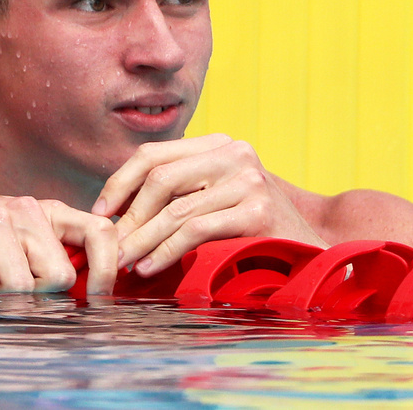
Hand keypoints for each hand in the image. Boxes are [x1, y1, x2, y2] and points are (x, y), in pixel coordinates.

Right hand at [0, 191, 119, 294]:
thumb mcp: (13, 240)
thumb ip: (48, 257)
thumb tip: (88, 294)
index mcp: (44, 211)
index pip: (101, 232)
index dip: (108, 270)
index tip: (98, 299)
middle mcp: (22, 209)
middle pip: (59, 276)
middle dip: (36, 296)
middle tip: (6, 289)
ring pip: (21, 286)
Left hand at [91, 134, 326, 276]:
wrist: (313, 252)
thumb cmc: (252, 229)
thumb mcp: (214, 197)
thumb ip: (178, 191)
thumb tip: (116, 208)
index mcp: (218, 144)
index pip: (153, 155)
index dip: (120, 183)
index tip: (99, 212)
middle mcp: (234, 153)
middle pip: (160, 180)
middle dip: (129, 217)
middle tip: (109, 247)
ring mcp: (248, 180)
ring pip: (175, 210)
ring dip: (142, 240)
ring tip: (124, 263)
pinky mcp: (256, 211)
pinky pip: (195, 231)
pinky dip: (166, 251)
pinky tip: (150, 267)